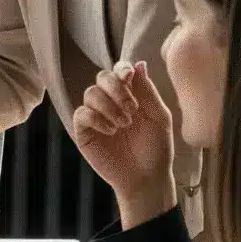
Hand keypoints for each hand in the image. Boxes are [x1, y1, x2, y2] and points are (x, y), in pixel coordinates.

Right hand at [68, 61, 176, 223]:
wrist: (146, 178)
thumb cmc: (156, 149)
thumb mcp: (159, 117)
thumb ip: (148, 91)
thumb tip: (139, 64)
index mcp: (130, 95)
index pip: (119, 71)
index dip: (121, 69)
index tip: (129, 77)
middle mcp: (111, 102)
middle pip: (101, 77)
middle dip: (116, 88)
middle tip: (132, 108)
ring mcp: (96, 117)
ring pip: (90, 93)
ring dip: (109, 106)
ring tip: (124, 124)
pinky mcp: (84, 132)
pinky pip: (81, 113)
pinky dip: (97, 118)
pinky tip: (111, 131)